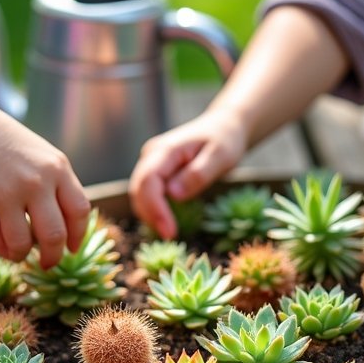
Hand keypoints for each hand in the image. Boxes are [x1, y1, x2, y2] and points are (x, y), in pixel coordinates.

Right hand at [0, 98, 90, 266]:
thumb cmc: (12, 151)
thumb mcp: (45, 160)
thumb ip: (61, 190)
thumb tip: (72, 237)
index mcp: (57, 170)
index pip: (79, 212)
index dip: (78, 236)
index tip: (72, 249)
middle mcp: (36, 182)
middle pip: (55, 235)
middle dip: (53, 257)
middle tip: (48, 263)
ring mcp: (7, 194)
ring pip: (23, 244)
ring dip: (23, 255)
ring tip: (20, 252)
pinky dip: (3, 249)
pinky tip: (3, 243)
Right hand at [128, 110, 246, 238]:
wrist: (223, 126)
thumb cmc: (225, 140)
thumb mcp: (220, 156)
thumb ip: (198, 174)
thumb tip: (174, 194)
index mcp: (166, 149)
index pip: (148, 181)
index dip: (155, 208)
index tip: (170, 231)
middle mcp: (152, 155)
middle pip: (138, 190)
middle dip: (150, 216)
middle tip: (171, 236)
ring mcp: (151, 163)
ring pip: (139, 194)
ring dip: (150, 215)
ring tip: (170, 232)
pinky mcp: (156, 172)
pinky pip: (148, 194)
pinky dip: (154, 210)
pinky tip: (169, 222)